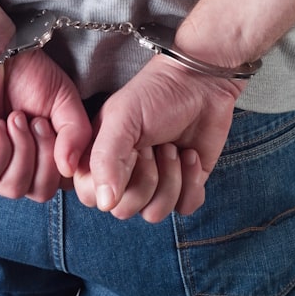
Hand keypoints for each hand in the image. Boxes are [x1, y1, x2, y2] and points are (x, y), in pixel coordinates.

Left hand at [0, 49, 91, 201]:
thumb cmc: (25, 73)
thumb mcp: (65, 104)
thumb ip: (76, 135)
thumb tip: (70, 168)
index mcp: (39, 158)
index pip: (58, 185)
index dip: (65, 164)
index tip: (60, 129)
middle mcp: (15, 166)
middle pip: (39, 192)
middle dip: (44, 156)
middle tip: (36, 121)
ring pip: (13, 187)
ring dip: (22, 149)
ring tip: (15, 118)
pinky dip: (0, 148)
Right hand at [73, 55, 245, 221]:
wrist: (201, 83)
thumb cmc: (155, 93)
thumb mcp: (121, 119)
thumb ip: (105, 159)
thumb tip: (103, 203)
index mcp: (99, 160)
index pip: (93, 198)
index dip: (113, 181)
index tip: (129, 150)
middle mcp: (123, 176)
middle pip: (125, 210)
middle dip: (146, 177)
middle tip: (154, 145)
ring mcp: (155, 183)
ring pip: (155, 212)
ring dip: (171, 178)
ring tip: (173, 147)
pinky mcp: (184, 186)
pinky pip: (185, 208)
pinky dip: (192, 182)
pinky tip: (190, 155)